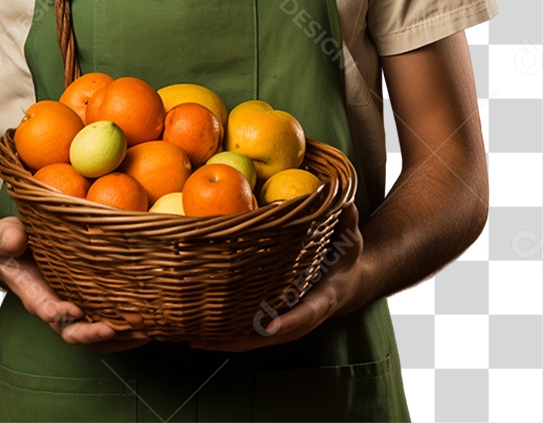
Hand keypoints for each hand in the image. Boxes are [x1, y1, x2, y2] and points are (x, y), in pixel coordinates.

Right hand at [0, 217, 150, 352]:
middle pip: (76, 332)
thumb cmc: (8, 244)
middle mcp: (55, 306)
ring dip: (120, 337)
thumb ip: (8, 239)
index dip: (61, 314)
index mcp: (34, 294)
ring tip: (146, 332)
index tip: (76, 311)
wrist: (13, 249)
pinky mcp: (86, 298)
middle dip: (98, 334)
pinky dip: (125, 326)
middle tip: (122, 329)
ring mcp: (71, 305)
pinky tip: (147, 319)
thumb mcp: (5, 237)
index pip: (47, 310)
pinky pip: (105, 319)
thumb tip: (15, 239)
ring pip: (95, 334)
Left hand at [188, 202, 363, 352]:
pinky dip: (225, 332)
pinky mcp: (272, 319)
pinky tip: (198, 329)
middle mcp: (300, 317)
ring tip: (192, 337)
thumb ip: (347, 223)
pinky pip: (248, 329)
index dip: (289, 321)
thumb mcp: (350, 241)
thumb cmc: (345, 260)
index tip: (270, 326)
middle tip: (206, 337)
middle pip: (268, 336)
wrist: (346, 286)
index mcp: (323, 299)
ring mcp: (285, 322)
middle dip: (238, 340)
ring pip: (253, 338)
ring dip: (224, 340)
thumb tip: (343, 201)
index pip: (307, 313)